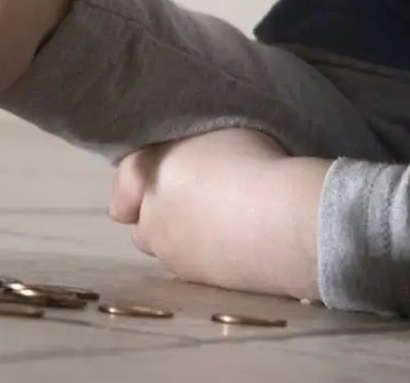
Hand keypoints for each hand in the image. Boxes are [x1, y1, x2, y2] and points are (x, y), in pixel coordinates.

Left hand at [109, 128, 327, 299]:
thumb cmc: (253, 162)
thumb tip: (190, 153)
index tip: (146, 181)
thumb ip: (189, 143)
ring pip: (161, 246)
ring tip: (212, 227)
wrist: (283, 219)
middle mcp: (151, 211)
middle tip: (191, 201)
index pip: (126, 174)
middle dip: (155, 211)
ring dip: (175, 237)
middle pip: (139, 215)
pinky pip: (188, 266)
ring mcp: (170, 249)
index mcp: (152, 167)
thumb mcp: (216, 130)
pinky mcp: (194, 279)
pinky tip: (229, 248)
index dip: (133, 179)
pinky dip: (201, 257)